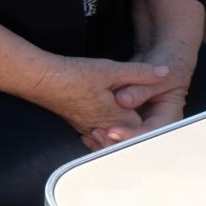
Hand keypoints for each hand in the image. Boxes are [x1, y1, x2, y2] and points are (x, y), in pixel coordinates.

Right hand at [28, 55, 173, 146]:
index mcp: (118, 118)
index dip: (154, 121)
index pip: (145, 129)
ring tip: (129, 121)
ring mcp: (88, 127)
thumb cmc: (74, 76)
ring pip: (111, 135)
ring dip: (120, 131)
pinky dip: (104, 129)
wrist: (39, 80)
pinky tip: (105, 120)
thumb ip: (140, 72)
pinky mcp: (76, 123)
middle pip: (129, 135)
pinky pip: (96, 132)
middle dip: (139, 130)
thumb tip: (166, 72)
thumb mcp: (110, 70)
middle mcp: (104, 128)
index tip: (162, 115)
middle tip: (150, 122)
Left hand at [86, 41, 199, 148]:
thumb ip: (140, 87)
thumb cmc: (166, 62)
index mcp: (168, 115)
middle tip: (98, 134)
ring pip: (126, 137)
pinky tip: (89, 134)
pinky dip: (104, 132)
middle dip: (118, 141)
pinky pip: (116, 126)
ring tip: (92, 135)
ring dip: (109, 140)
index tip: (114, 131)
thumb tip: (124, 100)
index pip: (152, 131)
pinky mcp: (127, 114)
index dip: (133, 134)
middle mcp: (154, 121)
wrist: (161, 56)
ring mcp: (140, 118)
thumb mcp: (158, 73)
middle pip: (137, 139)